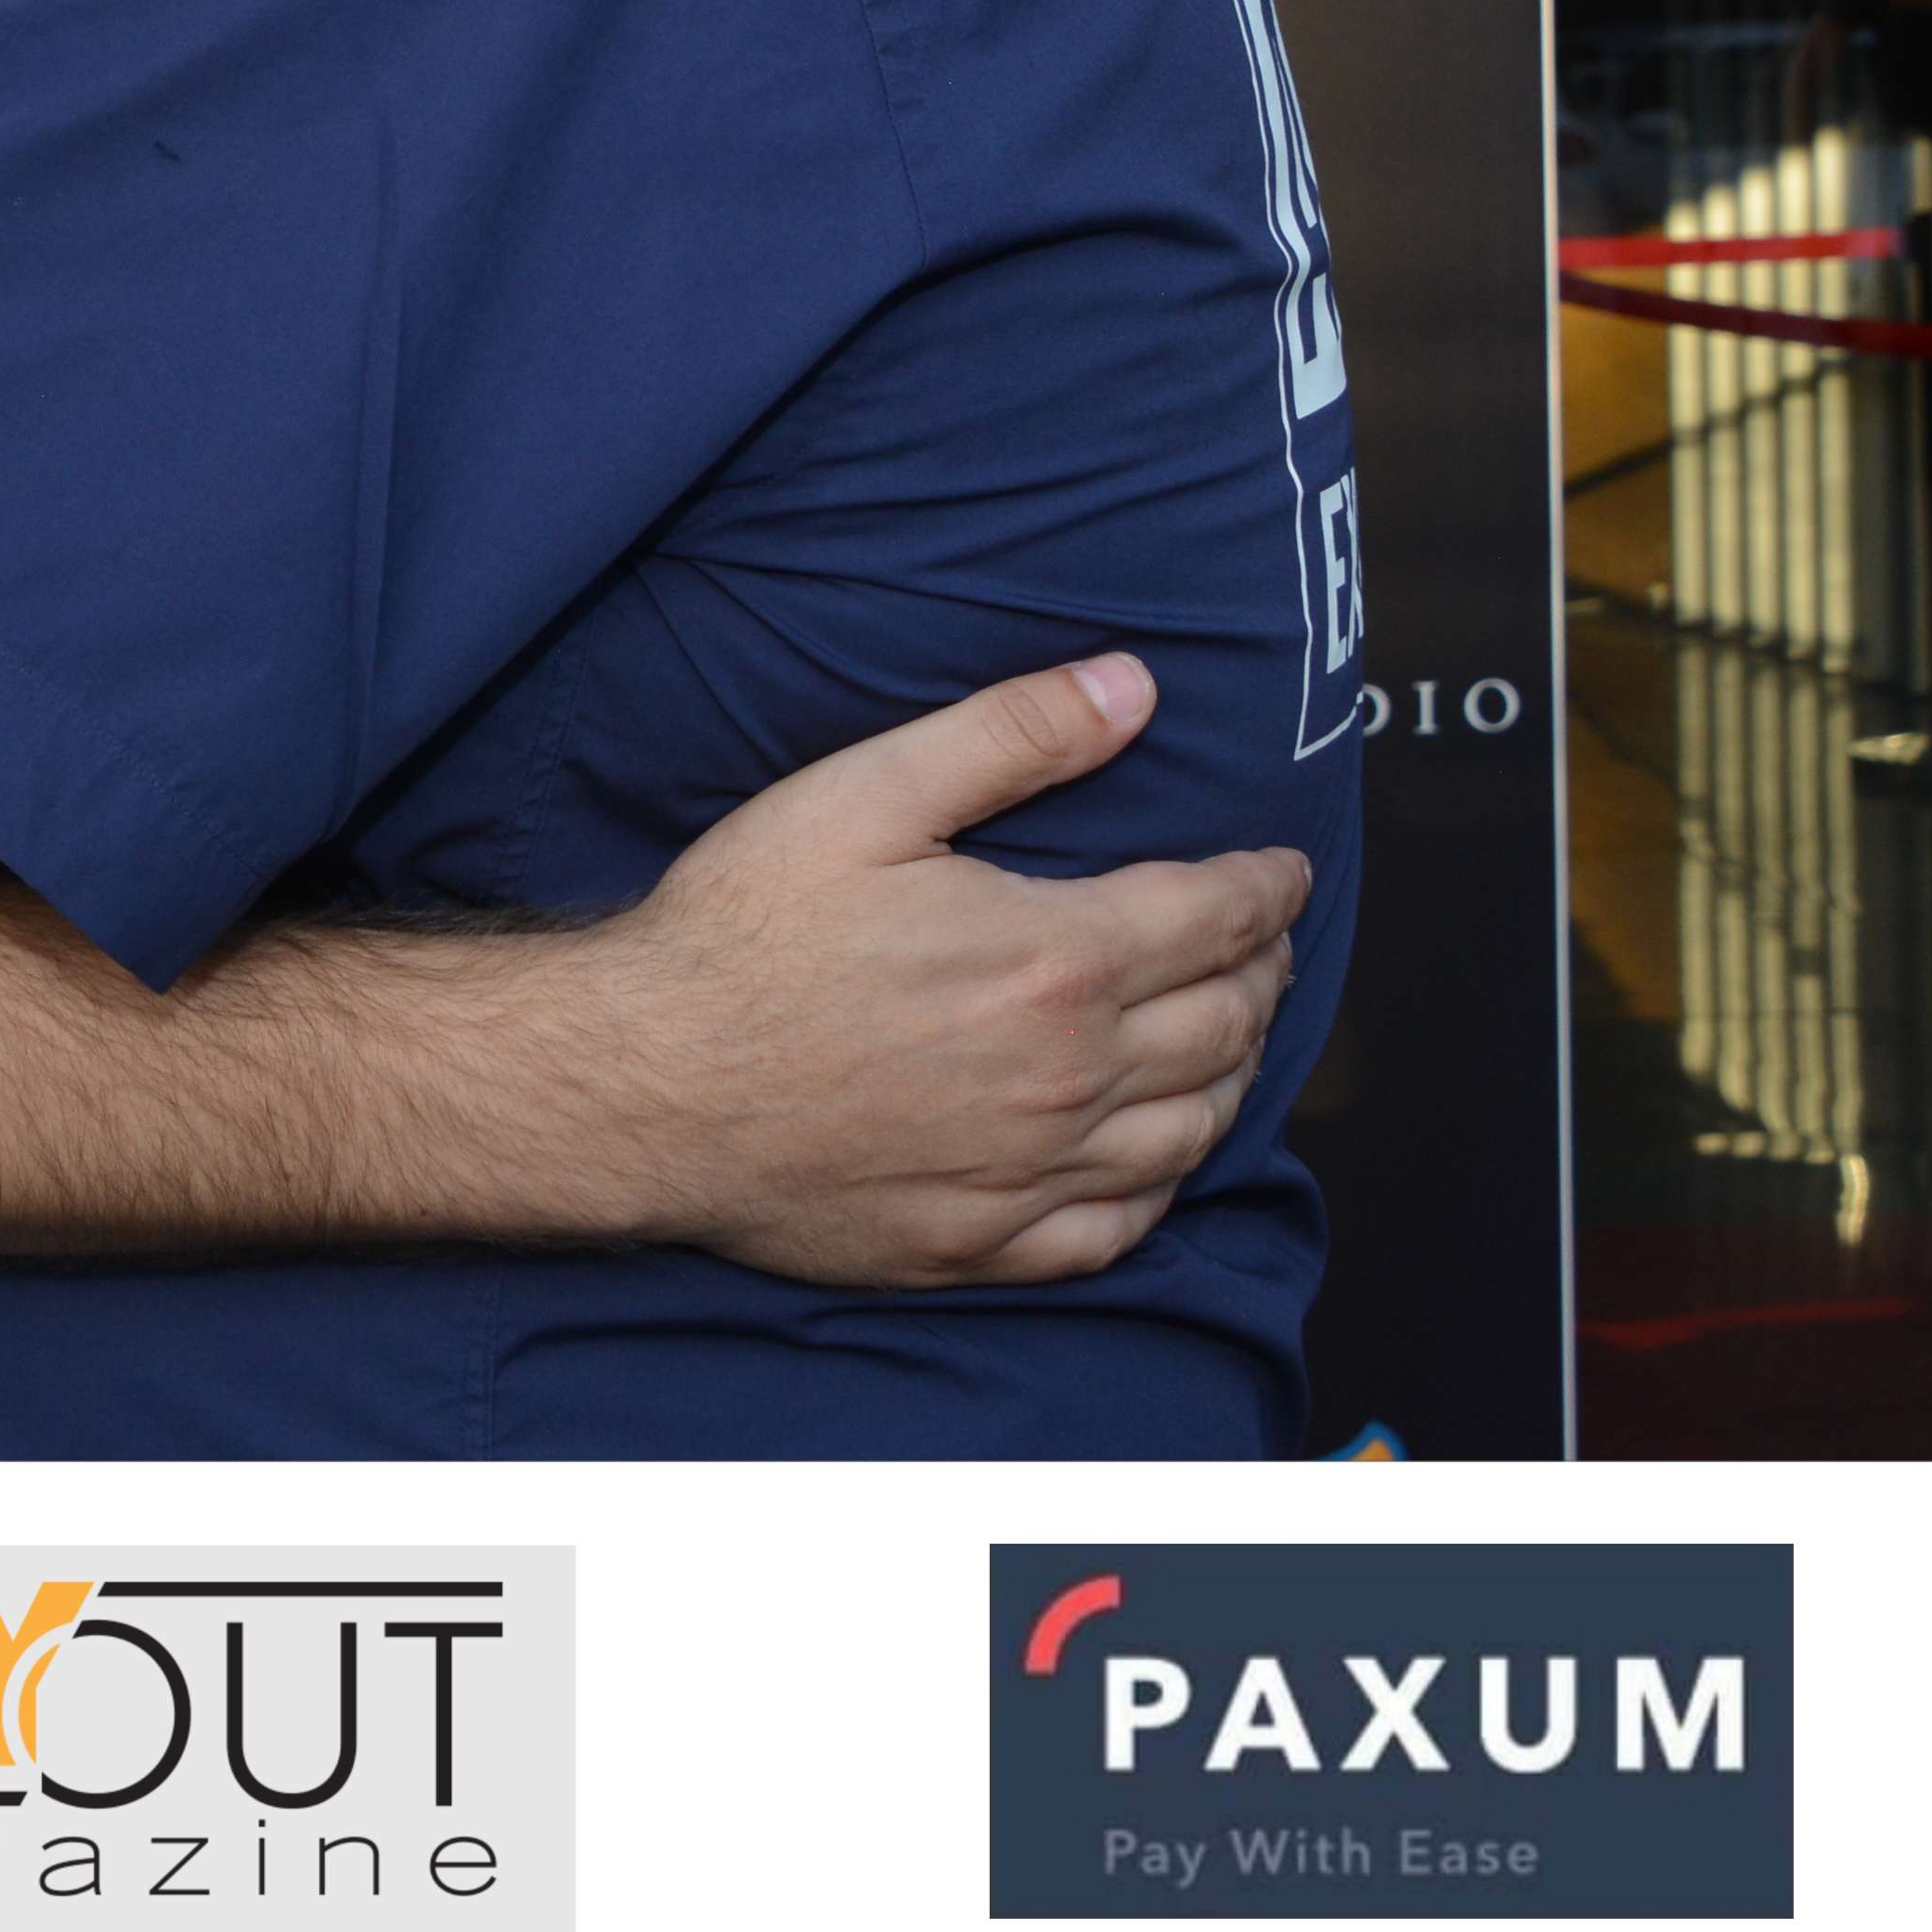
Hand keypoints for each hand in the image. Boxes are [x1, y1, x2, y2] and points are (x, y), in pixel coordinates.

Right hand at [581, 660, 1309, 1290]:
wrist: (650, 1083)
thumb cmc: (747, 932)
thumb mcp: (866, 795)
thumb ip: (1011, 734)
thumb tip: (1134, 687)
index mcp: (1058, 959)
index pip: (1217, 919)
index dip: (1266, 889)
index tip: (1282, 873)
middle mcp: (1070, 1078)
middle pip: (1225, 1025)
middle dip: (1263, 974)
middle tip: (1265, 945)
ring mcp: (1032, 1173)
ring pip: (1192, 1131)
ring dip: (1234, 1075)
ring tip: (1233, 1036)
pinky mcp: (983, 1244)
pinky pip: (1119, 1227)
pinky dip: (1165, 1186)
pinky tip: (1157, 1156)